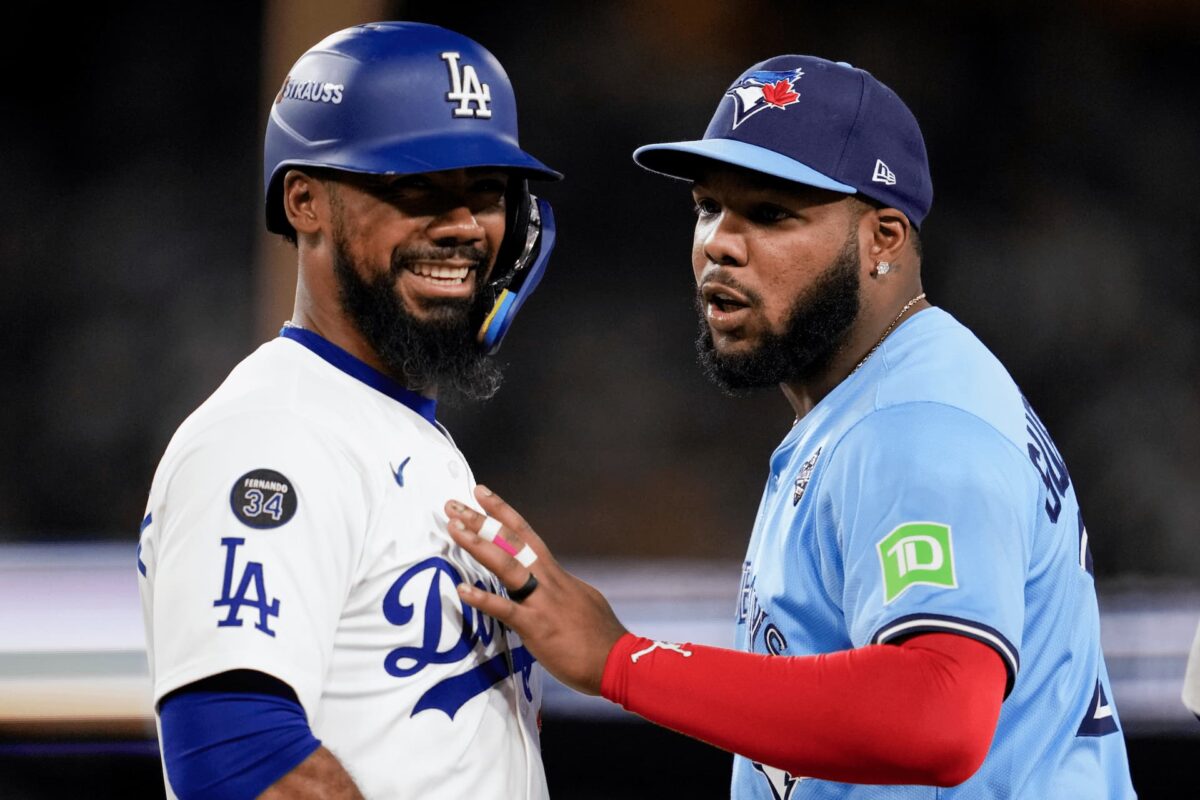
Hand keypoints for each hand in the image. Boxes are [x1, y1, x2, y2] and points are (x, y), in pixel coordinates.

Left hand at [445, 486, 627, 695]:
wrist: (618, 661)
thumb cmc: (602, 636)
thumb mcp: (582, 600)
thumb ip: (561, 589)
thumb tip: (551, 585)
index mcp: (557, 574)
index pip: (525, 535)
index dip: (502, 512)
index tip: (480, 492)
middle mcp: (548, 580)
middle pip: (512, 541)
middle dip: (482, 521)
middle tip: (453, 504)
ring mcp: (542, 602)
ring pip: (507, 565)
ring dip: (479, 545)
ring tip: (454, 529)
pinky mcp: (537, 627)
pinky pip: (506, 609)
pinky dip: (483, 599)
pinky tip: (463, 590)